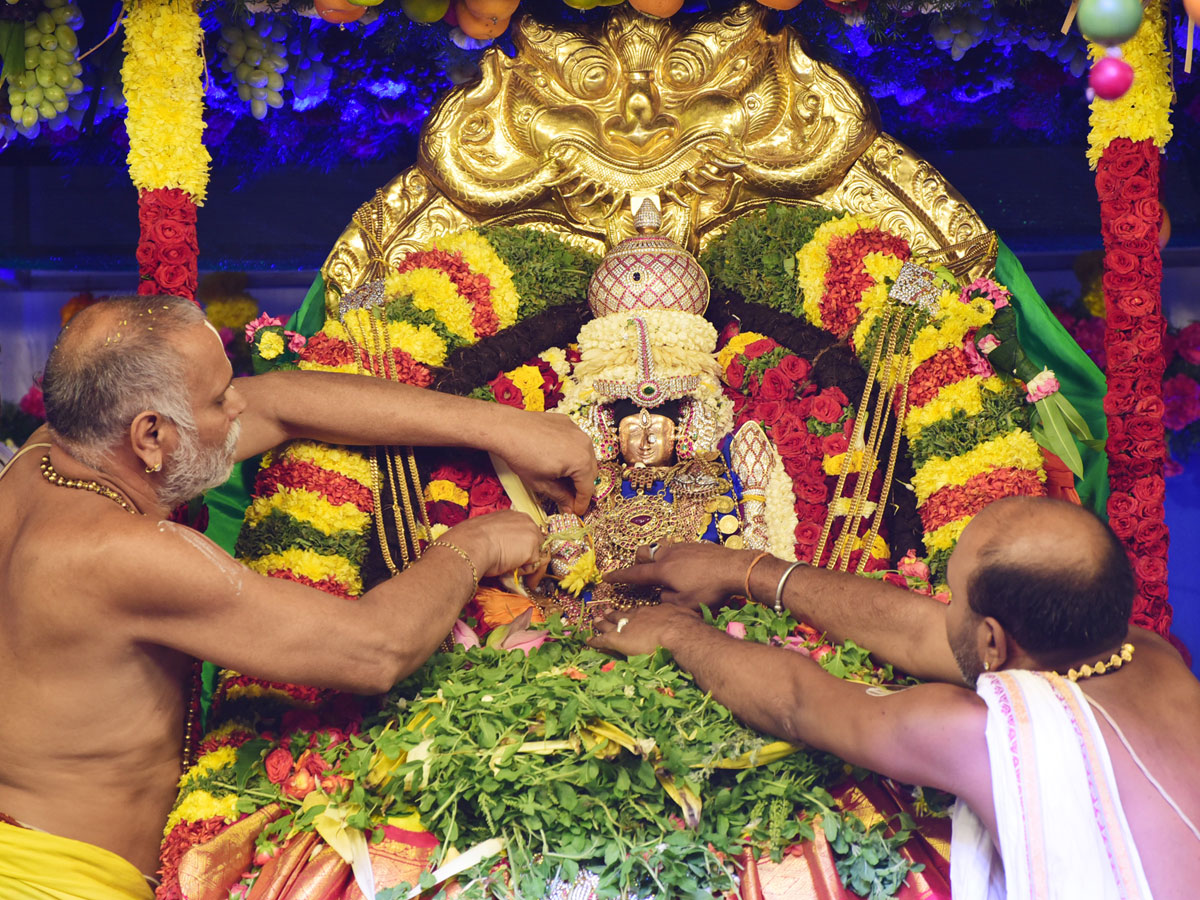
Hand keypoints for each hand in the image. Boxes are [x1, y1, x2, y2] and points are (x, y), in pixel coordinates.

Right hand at [440, 510, 545, 578]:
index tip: (516, 556)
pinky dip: (524, 573)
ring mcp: (532, 533)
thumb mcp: (485, 532)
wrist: (470, 545)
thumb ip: (496, 537)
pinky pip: (534, 566)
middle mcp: (525, 520)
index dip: (521, 547)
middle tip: (517, 569)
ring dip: (526, 566)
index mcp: (512, 515)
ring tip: (509, 571)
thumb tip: (495, 547)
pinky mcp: (533, 549)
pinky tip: (510, 571)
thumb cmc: (470, 540)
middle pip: (536, 543)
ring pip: (536, 555)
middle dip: (528, 558)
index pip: (525, 532)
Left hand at [494, 411, 596, 515]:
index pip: (587, 488)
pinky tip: (557, 458)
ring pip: (585, 455)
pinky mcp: (568, 423)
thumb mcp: (541, 483)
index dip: (582, 503)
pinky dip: (571, 452)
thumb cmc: (521, 455)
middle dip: (581, 486)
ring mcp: (577, 431)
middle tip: (570, 497)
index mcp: (581, 461)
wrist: (507, 428)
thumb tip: (569, 506)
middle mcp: (584, 444)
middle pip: (590, 471)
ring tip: (563, 478)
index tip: (577, 510)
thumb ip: (560, 496)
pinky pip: (576, 441)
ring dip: (578, 468)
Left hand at [588, 604, 700, 656]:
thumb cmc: (686, 626)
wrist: (677, 632)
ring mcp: (626, 626)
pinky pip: (602, 639)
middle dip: (613, 613)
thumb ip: (683, 616)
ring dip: (601, 623)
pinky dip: (594, 640)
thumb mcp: (686, 615)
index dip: (633, 613)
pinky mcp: (617, 639)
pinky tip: (588, 641)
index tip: (630, 613)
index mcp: (652, 612)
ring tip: (594, 620)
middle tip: (606, 611)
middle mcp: (637, 616)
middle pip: (622, 614)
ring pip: (609, 624)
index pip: (640, 612)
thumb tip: (688, 616)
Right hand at [604, 542, 752, 609]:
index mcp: (661, 570)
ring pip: (660, 547)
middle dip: (638, 561)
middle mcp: (668, 554)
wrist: (735, 569)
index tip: (606, 577)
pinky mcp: (695, 544)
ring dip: (657, 558)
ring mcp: (682, 546)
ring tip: (666, 571)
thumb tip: (660, 595)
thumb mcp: (684, 604)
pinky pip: (676, 548)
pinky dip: (674, 557)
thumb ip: (665, 600)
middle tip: (644, 574)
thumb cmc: (709, 590)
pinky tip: (687, 568)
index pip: (634, 574)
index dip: (619, 577)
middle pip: (644, 552)